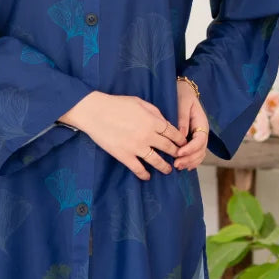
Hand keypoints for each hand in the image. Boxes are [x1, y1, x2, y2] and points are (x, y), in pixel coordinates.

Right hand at [58, 92, 182, 180]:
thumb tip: (164, 123)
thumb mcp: (140, 102)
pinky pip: (138, 169)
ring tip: (168, 170)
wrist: (95, 112)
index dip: (180, 139)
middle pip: (168, 148)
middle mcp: (148, 136)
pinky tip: (147, 176)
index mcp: (153, 121)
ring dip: (164, 167)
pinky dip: (144, 174)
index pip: (173, 133)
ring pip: (156, 161)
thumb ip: (155, 112)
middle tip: (179, 157)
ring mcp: (136, 148)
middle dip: (176, 153)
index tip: (183, 143)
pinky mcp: (124, 156)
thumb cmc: (116, 104)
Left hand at [172, 77, 209, 169]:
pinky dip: (191, 160)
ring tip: (177, 166)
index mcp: (201, 122)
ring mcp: (198, 135)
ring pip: (199, 154)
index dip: (190, 149)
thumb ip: (182, 118)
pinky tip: (184, 166)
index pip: (200, 140)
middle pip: (201, 150)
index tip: (178, 153)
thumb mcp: (182, 103)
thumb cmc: (182, 94)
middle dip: (189, 159)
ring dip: (190, 162)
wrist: (182, 89)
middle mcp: (202, 131)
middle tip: (176, 164)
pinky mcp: (192, 138)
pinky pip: (195, 152)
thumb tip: (182, 135)